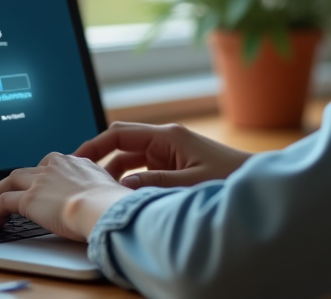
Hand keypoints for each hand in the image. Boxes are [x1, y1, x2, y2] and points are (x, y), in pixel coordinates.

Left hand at [0, 152, 131, 240]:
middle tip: (0, 196)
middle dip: (12, 184)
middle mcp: (55, 165)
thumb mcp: (110, 189)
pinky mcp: (29, 198)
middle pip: (25, 171)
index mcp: (76, 161)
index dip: (39, 178)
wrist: (104, 208)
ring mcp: (40, 180)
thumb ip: (101, 189)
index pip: (49, 166)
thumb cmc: (113, 205)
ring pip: (8, 182)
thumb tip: (104, 198)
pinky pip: (3, 202)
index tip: (35, 188)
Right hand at [74, 122, 251, 188]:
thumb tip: (125, 184)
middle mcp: (166, 140)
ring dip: (115, 173)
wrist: (254, 182)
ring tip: (99, 192)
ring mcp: (169, 152)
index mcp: (168, 136)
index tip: (76, 160)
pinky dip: (130, 180)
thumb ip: (157, 183)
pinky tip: (123, 196)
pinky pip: (144, 169)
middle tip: (80, 178)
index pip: (120, 134)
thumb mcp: (191, 183)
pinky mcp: (174, 164)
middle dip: (100, 158)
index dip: (95, 145)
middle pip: (122, 144)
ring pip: (131, 158)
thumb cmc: (230, 178)